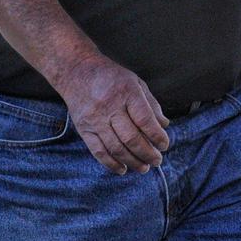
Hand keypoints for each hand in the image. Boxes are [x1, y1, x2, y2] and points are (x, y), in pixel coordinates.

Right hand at [57, 54, 169, 175]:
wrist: (76, 71)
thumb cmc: (111, 76)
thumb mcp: (135, 82)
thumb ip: (151, 104)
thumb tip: (164, 125)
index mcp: (126, 91)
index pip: (145, 120)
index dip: (157, 136)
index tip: (164, 145)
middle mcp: (110, 105)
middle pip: (131, 138)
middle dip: (147, 154)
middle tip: (157, 161)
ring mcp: (95, 118)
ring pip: (116, 148)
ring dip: (133, 162)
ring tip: (144, 167)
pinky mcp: (84, 128)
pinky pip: (98, 151)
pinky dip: (112, 164)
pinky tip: (123, 169)